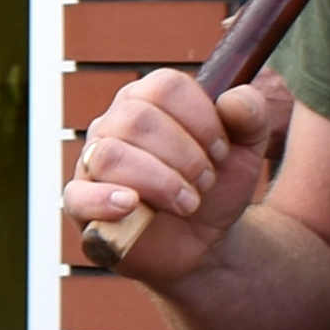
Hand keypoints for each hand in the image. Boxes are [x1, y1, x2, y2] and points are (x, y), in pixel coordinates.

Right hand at [58, 69, 293, 282]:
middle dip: (185, 155)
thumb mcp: (246, 152)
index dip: (201, 118)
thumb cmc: (215, 188)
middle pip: (137, 118)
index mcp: (148, 99)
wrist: (205, 243)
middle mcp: (114, 123)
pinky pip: (78, 195)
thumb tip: (233, 99)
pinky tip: (132, 205)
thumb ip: (251, 116)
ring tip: (188, 204)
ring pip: (111, 154)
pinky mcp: (81, 203)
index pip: (165, 86)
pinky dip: (106, 200)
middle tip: (207, 181)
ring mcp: (92, 162)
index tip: (222, 150)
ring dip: (160, 181)